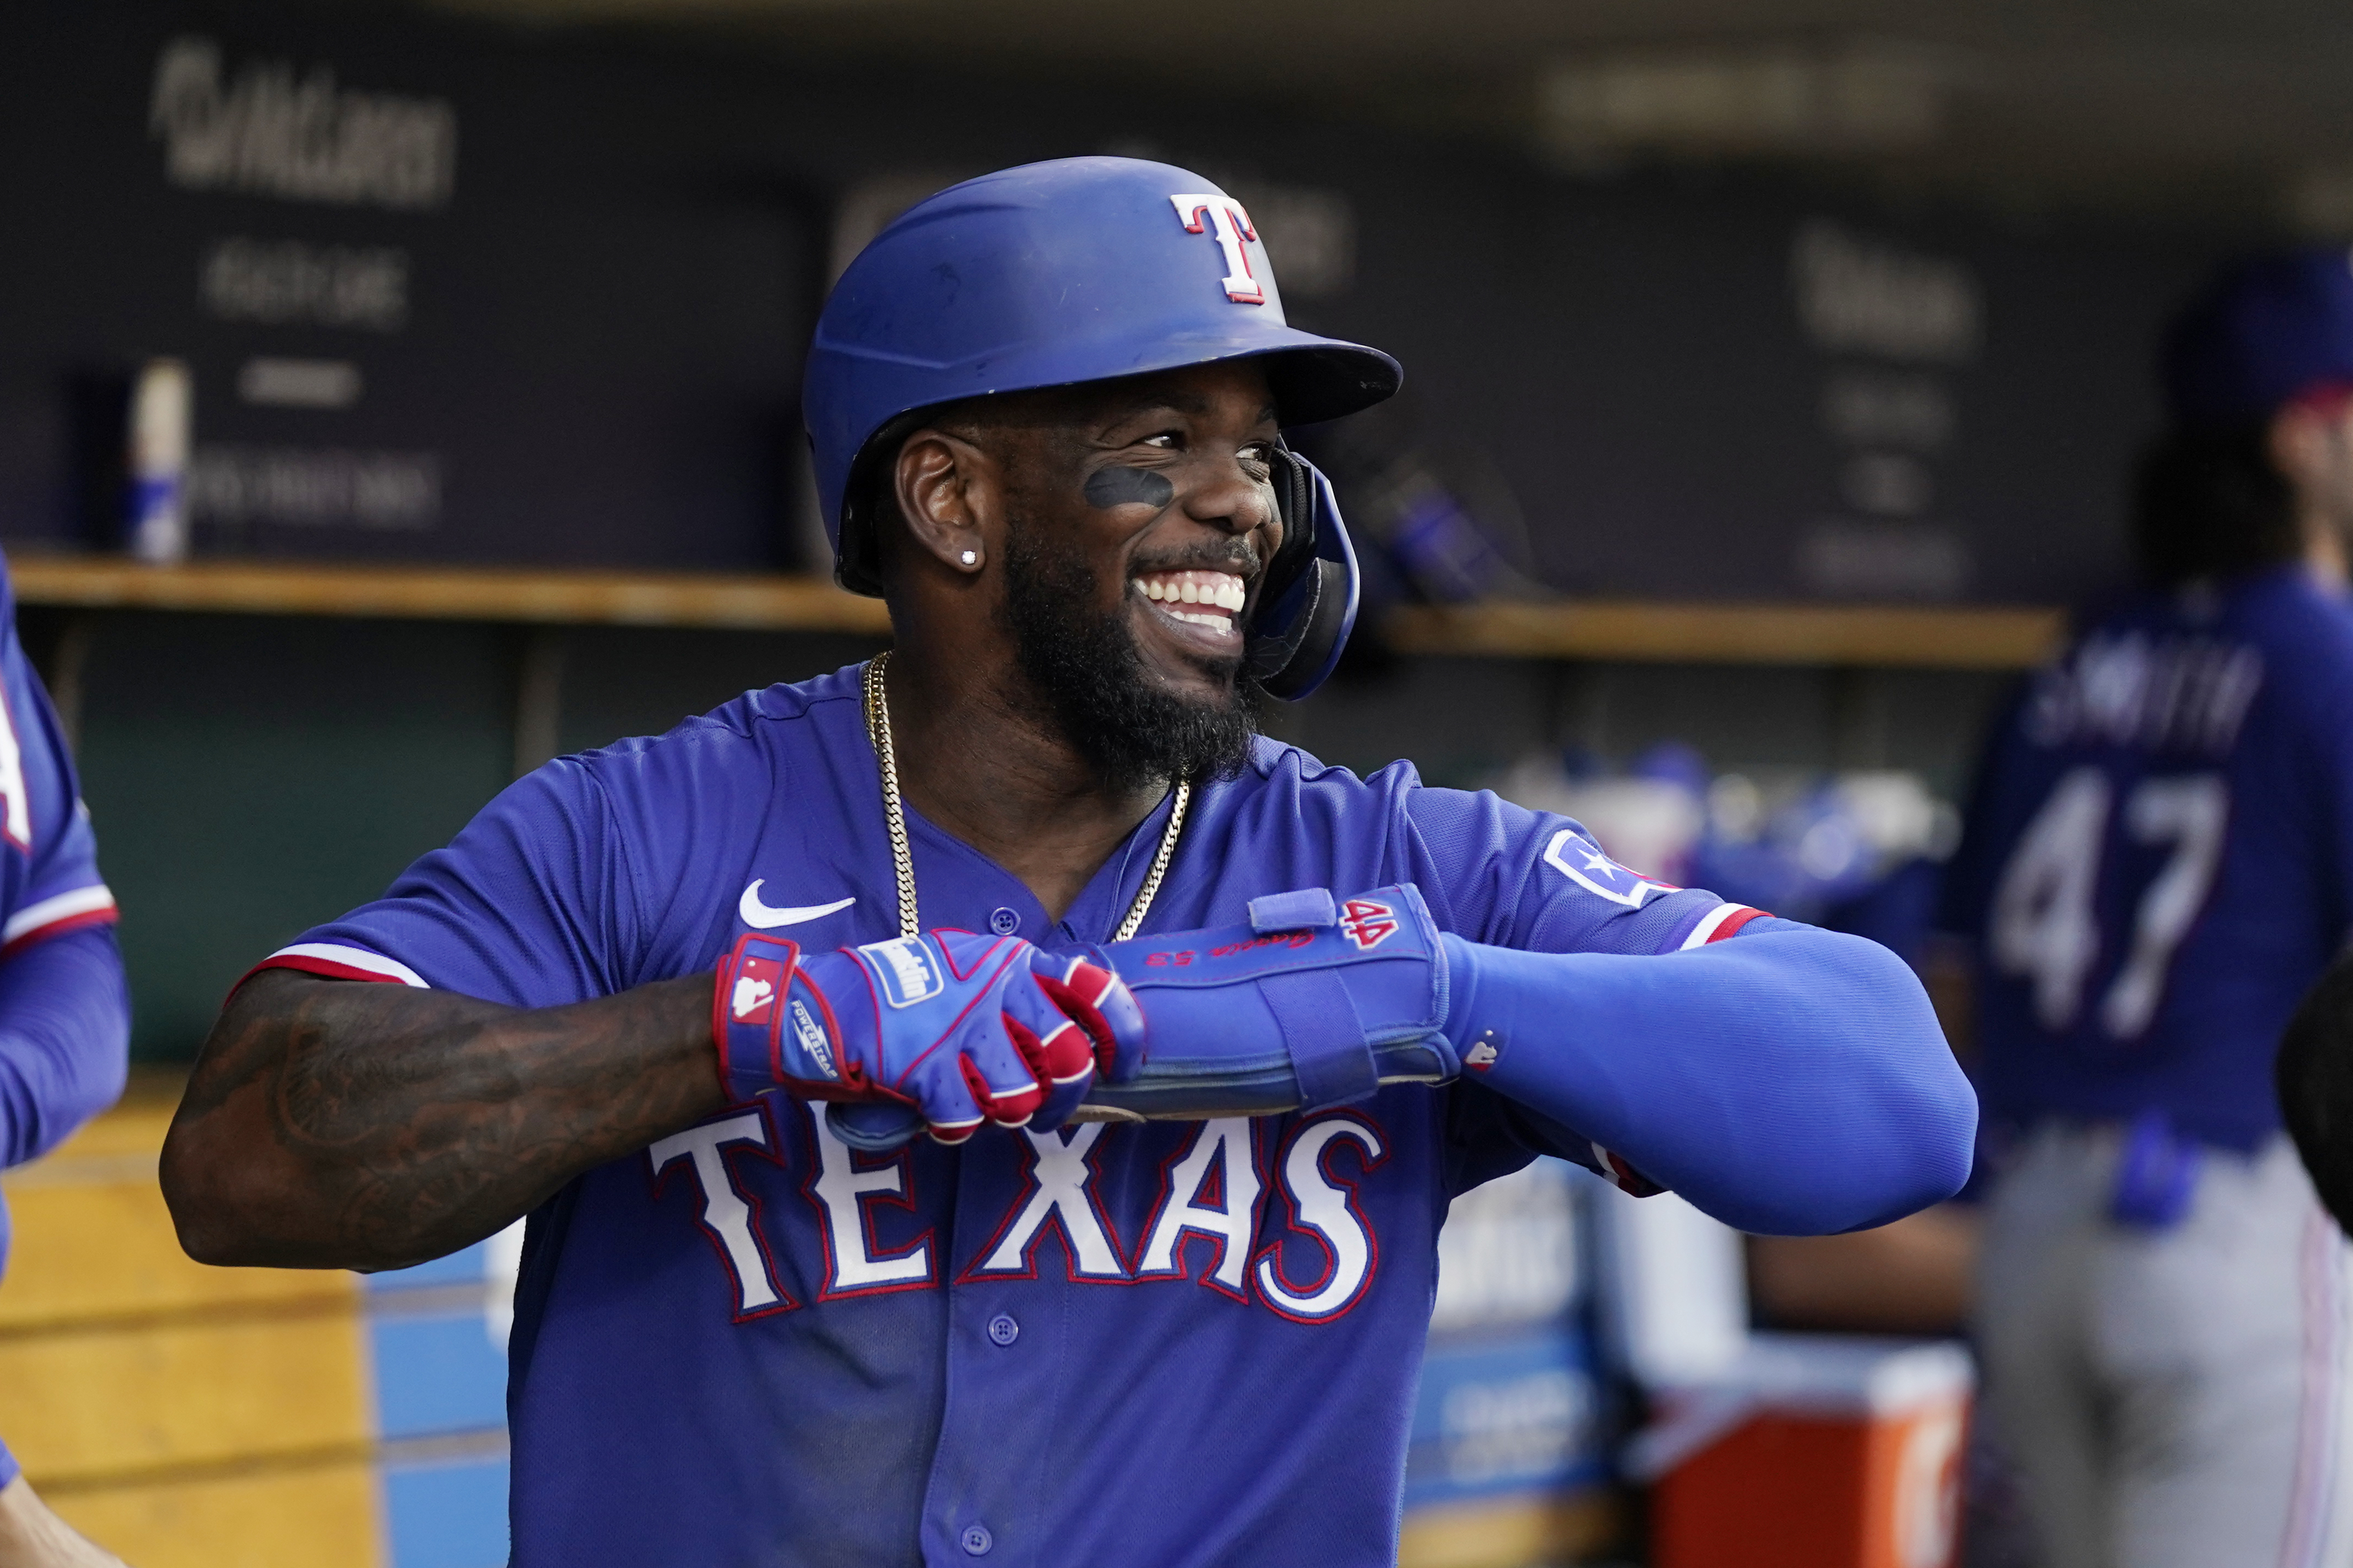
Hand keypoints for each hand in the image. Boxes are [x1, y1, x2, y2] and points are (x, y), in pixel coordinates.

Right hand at [714, 929, 1141, 1143]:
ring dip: (1010, 1115)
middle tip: (1048, 1108)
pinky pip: (968, 1119)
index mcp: (1012, 962)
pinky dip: (957, 1130)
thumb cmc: (901, 994)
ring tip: (985, 1108)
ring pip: (1024, 1097)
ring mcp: (961, 1029)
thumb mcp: (966, 967)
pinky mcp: (927, 1067)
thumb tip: (1075, 1037)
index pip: (1094, 985)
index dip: (1125, 1029)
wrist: (820, 1006)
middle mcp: (995, 990)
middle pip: (1069, 1056)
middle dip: (1067, 1095)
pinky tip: (941, 1117)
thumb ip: (1016, 991)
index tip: (1125, 1064)